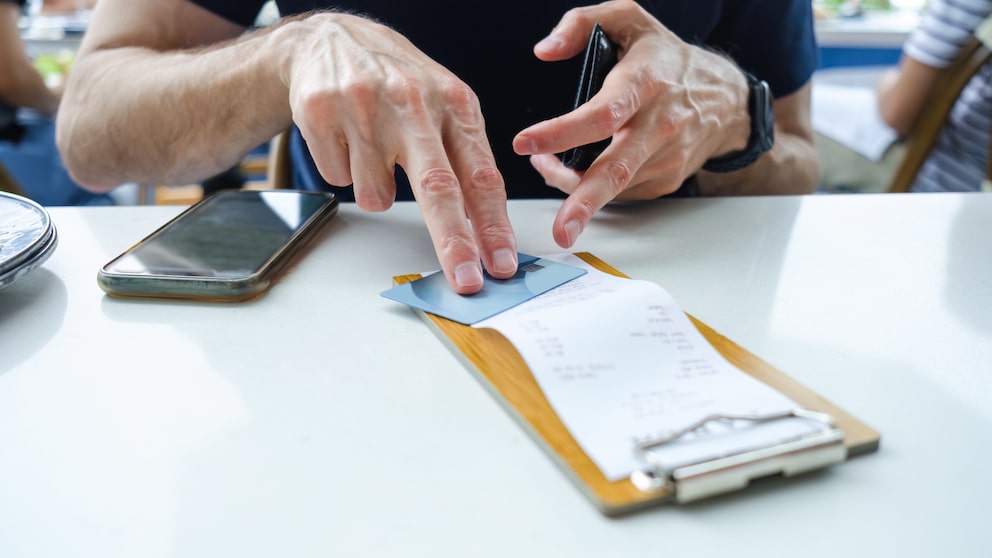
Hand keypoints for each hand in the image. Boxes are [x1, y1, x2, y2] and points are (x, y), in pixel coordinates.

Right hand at [283, 13, 517, 293]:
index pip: (481, 175)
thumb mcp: (445, 107)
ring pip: (376, 195)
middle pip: (438, 187)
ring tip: (374, 150)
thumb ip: (465, 161)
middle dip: (454, 242)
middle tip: (465, 280)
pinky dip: (345, 170)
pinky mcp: (321, 114)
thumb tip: (482, 230)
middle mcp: (413, 102)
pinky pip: (339, 179)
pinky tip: (348, 138)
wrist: (332, 40)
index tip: (501, 264)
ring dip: (376, 189)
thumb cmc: (399, 83)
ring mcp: (364, 107)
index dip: (493, 226)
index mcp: (455, 103)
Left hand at [512, 0, 750, 247]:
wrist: (724, 98)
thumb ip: (581, 23)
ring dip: (572, 188)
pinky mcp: (666, 179)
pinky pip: (621, 192)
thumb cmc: (666, 58)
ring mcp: (666, 157)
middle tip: (560, 230)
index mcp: (645, 82)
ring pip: (613, 185)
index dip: (563, 131)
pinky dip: (593, 189)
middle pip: (617, 169)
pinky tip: (577, 173)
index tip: (525, 143)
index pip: (602, 113)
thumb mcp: (629, 19)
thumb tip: (545, 50)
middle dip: (584, 202)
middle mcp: (659, 124)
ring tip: (546, 167)